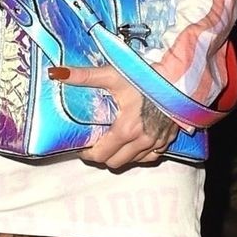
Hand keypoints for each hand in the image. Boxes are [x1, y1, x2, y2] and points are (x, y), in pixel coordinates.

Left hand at [54, 64, 178, 170]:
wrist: (179, 77)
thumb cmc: (145, 76)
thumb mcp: (112, 75)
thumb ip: (84, 76)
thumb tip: (56, 73)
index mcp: (126, 130)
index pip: (100, 155)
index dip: (87, 153)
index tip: (82, 145)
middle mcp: (141, 141)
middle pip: (114, 163)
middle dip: (102, 156)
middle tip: (96, 144)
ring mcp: (156, 142)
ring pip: (132, 162)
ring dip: (120, 156)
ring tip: (113, 142)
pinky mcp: (168, 140)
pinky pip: (151, 158)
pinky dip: (140, 155)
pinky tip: (134, 144)